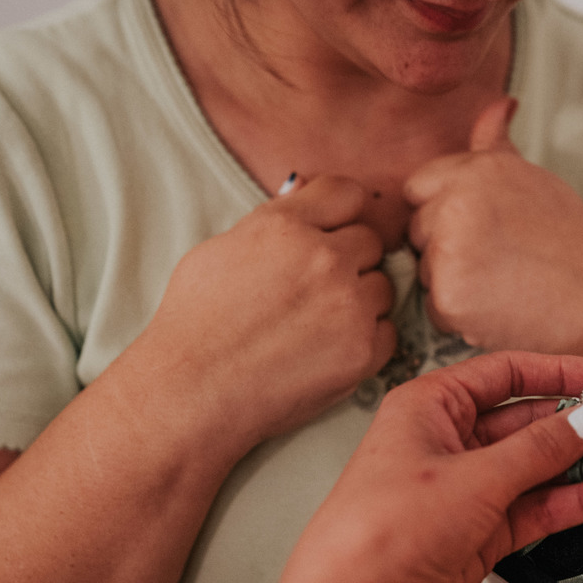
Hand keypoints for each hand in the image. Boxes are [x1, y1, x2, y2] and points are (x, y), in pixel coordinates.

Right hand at [136, 175, 395, 445]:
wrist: (194, 389)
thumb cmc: (196, 322)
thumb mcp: (222, 248)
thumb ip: (274, 221)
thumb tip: (306, 196)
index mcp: (285, 225)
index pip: (347, 193)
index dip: (341, 212)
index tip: (334, 229)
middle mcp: (324, 259)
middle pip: (371, 241)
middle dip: (350, 258)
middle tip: (317, 287)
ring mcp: (349, 306)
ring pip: (383, 286)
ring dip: (361, 299)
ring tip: (319, 321)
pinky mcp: (363, 351)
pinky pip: (387, 331)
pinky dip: (366, 338)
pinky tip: (330, 347)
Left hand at [288, 351, 582, 582]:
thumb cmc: (381, 532)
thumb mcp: (473, 477)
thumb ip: (541, 448)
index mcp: (431, 407)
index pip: (510, 374)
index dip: (567, 373)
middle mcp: (450, 445)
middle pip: (540, 424)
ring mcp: (469, 493)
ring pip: (551, 470)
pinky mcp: (482, 537)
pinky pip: (544, 508)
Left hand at [404, 98, 582, 353]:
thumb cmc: (571, 244)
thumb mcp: (536, 181)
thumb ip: (498, 145)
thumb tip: (498, 104)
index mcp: (477, 168)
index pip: (418, 187)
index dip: (445, 214)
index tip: (486, 232)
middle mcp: (458, 200)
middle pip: (417, 231)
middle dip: (447, 250)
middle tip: (501, 263)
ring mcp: (450, 249)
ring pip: (424, 271)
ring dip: (454, 285)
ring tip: (506, 287)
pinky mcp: (449, 296)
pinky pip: (434, 310)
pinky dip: (461, 319)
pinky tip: (501, 311)